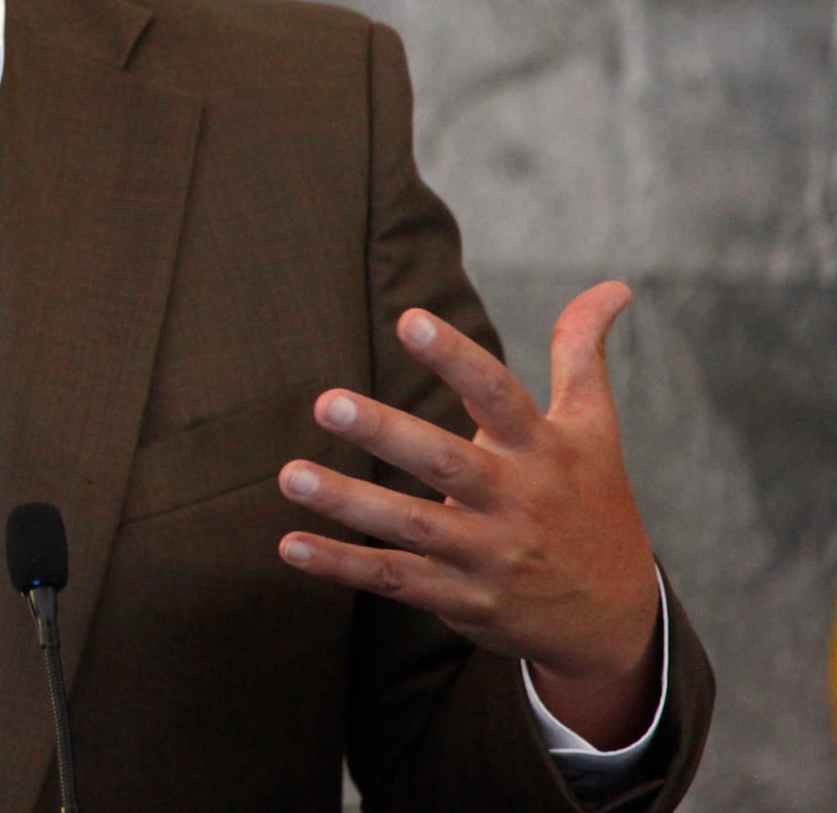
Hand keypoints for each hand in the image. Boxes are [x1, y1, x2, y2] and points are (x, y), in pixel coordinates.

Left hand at [276, 282, 663, 748]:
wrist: (614, 619)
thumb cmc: (591, 502)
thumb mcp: (595, 429)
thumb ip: (581, 354)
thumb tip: (615, 284)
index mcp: (542, 451)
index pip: (498, 395)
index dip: (456, 358)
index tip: (409, 318)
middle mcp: (515, 501)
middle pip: (445, 463)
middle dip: (386, 433)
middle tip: (326, 402)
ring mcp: (486, 554)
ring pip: (409, 525)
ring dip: (347, 502)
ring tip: (288, 475)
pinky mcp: (461, 598)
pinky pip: (394, 579)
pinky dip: (341, 565)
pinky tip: (289, 546)